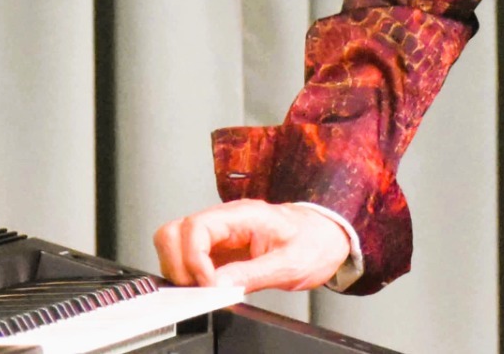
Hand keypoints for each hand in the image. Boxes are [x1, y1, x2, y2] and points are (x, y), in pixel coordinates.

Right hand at [152, 201, 350, 292]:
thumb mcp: (290, 264)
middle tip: (199, 287)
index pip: (196, 226)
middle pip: (175, 231)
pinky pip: (188, 257)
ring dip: (180, 269)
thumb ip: (252, 274)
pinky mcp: (219, 248)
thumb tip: (217, 286)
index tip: (208, 283)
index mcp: (245, 214)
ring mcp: (221, 233)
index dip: (193, 258)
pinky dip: (188, 274)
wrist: (328, 238)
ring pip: (175, 243)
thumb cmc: (315, 242)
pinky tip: (208, 286)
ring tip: (204, 288)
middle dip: (179, 264)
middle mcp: (227, 219)